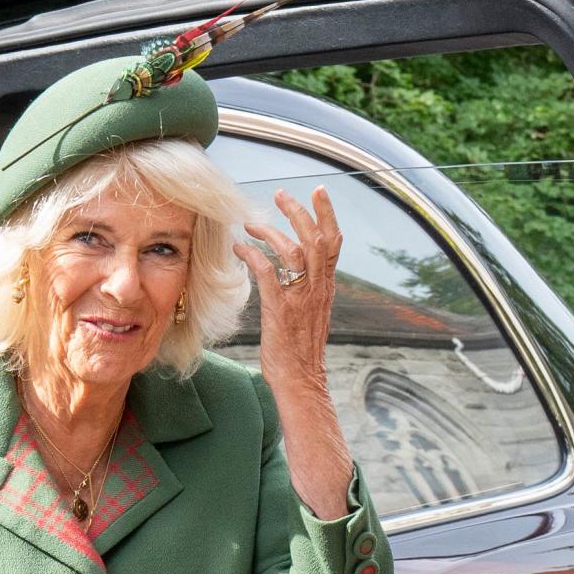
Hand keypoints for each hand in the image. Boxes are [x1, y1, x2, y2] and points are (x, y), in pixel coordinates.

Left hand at [232, 186, 341, 393]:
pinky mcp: (280, 309)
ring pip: (294, 252)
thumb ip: (308, 291)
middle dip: (299, 212)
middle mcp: (317, 289)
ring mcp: (300, 299)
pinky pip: (267, 274)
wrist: (301, 381)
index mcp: (326, 288)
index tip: (318, 192)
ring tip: (251, 223)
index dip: (327, 215)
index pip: (333, 243)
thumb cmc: (300, 352)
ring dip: (271, 232)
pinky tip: (239, 249)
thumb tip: (295, 273)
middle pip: (316, 239)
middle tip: (282, 194)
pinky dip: (253, 256)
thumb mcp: (312, 314)